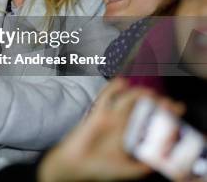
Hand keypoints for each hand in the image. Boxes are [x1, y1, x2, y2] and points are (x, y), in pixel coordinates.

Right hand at [38, 78, 184, 181]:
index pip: (153, 120)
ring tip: (149, 93)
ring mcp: (111, 117)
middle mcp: (124, 124)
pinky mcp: (98, 113)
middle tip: (166, 101)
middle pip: (144, 107)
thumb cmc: (101, 170)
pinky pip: (106, 96)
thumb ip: (146, 164)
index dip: (166, 113)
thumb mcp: (130, 171)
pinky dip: (113, 87)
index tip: (177, 108)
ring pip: (128, 99)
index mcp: (133, 136)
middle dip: (157, 102)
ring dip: (139, 93)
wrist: (76, 166)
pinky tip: (123, 82)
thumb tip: (163, 158)